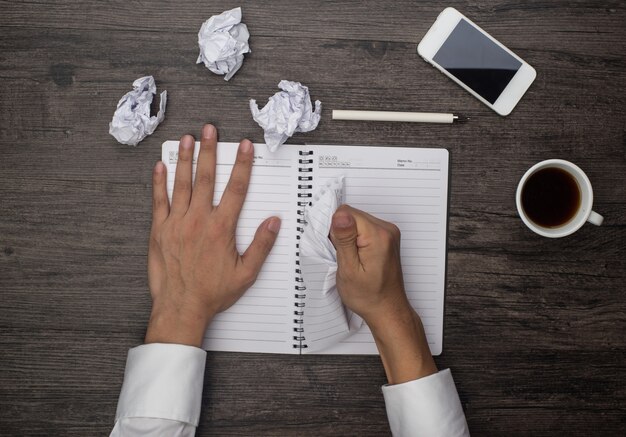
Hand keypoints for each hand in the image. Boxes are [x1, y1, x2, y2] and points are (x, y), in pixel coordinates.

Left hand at [145, 124, 280, 346]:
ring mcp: (176, 223)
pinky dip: (159, 182)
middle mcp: (198, 221)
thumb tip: (273, 223)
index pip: (236, 189)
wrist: (181, 307)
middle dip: (210, 151)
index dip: (243, 165)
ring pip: (182, 184)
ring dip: (187, 159)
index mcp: (221, 229)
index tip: (245, 147)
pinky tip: (161, 167)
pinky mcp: (160, 230)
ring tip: (189, 140)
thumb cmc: (212, 292)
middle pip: (207, 178)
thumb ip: (261, 246)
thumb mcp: (246, 273)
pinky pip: (159, 200)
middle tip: (210, 130)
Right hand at [330, 205, 436, 383]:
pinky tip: (358, 257)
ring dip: (348, 237)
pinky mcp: (386, 237)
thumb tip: (339, 215)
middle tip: (345, 257)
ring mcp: (388, 233)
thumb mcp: (348, 269)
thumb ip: (344, 239)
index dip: (335, 230)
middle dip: (341, 233)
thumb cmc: (368, 296)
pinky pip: (363, 228)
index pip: (346, 212)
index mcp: (378, 235)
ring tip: (352, 259)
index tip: (337, 249)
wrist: (387, 309)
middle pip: (351, 215)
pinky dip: (355, 240)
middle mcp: (386, 230)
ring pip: (356, 221)